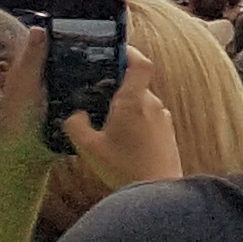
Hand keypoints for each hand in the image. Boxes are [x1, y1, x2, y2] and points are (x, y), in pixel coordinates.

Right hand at [67, 47, 177, 188]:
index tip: (112, 51)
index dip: (128, 52)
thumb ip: (75, 124)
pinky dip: (133, 118)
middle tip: (92, 93)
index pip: (140, 63)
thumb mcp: (87, 147)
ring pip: (140, 101)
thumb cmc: (123, 168)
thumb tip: (76, 113)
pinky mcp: (167, 131)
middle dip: (115, 85)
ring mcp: (163, 117)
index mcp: (133, 101)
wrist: (157, 190)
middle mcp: (153, 104)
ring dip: (123, 104)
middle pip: (135, 83)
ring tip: (102, 119)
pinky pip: (148, 115)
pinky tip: (118, 136)